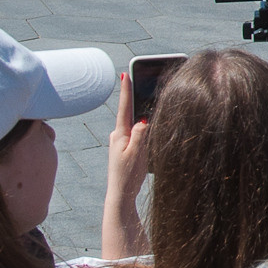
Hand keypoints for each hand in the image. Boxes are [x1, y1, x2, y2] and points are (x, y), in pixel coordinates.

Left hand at [106, 78, 150, 197]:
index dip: (126, 91)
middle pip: (129, 112)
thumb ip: (139, 134)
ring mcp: (121, 141)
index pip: (125, 108)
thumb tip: (142, 119)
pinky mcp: (125, 147)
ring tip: (149, 104)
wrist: (120, 194)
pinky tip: (148, 126)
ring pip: (133, 123)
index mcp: (120, 134)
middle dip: (135, 98)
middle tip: (139, 81)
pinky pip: (135, 131)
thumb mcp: (136, 154)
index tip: (125, 74)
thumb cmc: (128, 176)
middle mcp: (118, 135)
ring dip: (140, 114)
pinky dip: (141, 126)